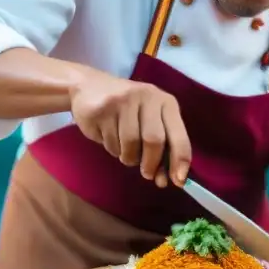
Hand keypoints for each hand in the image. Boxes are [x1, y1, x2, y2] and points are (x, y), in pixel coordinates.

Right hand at [70, 71, 191, 186]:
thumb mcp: (149, 121)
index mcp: (166, 102)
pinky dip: (112, 148)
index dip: (180, 160)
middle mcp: (147, 97)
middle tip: (146, 173)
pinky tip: (109, 136)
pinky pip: (111, 142)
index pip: (178, 135)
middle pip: (154, 140)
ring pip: (130, 144)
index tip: (178, 181)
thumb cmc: (127, 110)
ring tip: (124, 150)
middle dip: (151, 163)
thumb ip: (162, 147)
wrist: (88, 87)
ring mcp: (123, 101)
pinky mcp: (101, 109)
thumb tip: (167, 179)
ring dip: (128, 157)